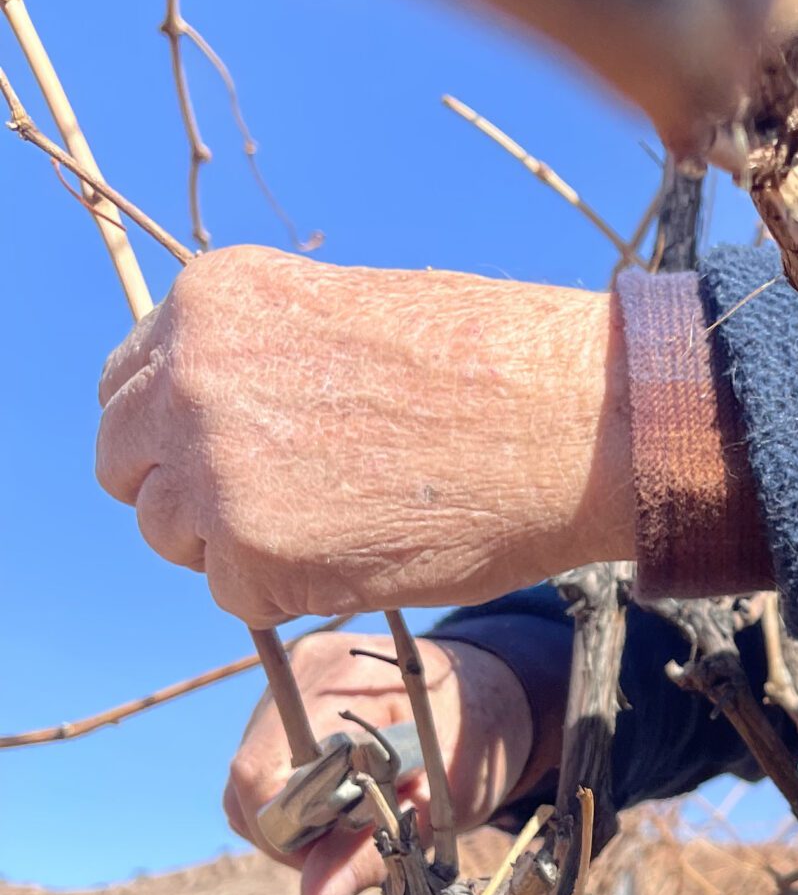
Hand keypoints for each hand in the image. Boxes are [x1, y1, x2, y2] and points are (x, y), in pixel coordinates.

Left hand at [96, 247, 631, 625]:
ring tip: (340, 523)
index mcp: (211, 299)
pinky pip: (233, 595)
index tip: (235, 448)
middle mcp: (190, 377)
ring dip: (236, 544)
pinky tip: (362, 552)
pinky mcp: (251, 554)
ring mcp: (213, 469)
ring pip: (172, 535)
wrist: (572, 420)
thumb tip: (226, 417)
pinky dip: (287, 591)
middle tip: (276, 502)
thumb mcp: (350, 310)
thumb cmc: (493, 361)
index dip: (179, 426)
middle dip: (188, 488)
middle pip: (128, 463)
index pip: (131, 384)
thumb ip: (264, 354)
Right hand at [225, 628, 545, 894]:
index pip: (260, 774)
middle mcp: (301, 672)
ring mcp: (291, 683)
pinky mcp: (291, 700)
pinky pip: (267, 769)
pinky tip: (343, 804)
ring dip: (292, 821)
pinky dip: (296, 801)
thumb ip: (374, 849)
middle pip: (247, 782)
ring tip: (353, 824)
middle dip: (290, 834)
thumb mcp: (439, 802)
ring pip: (251, 782)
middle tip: (351, 848)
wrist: (492, 694)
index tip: (336, 859)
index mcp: (337, 682)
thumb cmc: (478, 741)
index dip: (288, 833)